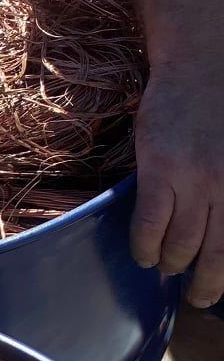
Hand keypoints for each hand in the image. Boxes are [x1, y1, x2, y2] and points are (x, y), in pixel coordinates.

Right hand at [131, 66, 223, 308]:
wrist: (205, 62)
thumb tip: (220, 229)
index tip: (217, 287)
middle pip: (218, 255)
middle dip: (206, 286)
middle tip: (198, 298)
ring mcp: (196, 181)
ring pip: (182, 246)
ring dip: (172, 266)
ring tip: (166, 270)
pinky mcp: (162, 171)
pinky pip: (150, 225)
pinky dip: (145, 247)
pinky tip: (145, 254)